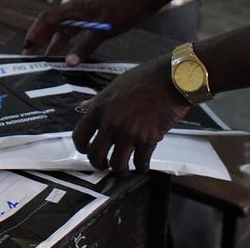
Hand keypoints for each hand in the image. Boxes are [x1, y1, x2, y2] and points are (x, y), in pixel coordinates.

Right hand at [23, 0, 153, 65]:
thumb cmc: (126, 9)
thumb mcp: (105, 29)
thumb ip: (86, 45)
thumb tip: (67, 63)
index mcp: (76, 7)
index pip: (48, 18)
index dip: (36, 32)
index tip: (27, 46)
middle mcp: (77, 9)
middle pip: (53, 23)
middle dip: (41, 38)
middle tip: (32, 55)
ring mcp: (87, 13)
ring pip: (65, 28)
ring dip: (55, 41)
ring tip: (47, 57)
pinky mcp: (96, 18)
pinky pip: (77, 30)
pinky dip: (70, 41)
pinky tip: (69, 52)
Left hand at [72, 57, 190, 173]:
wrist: (170, 79)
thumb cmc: (143, 78)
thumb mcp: (115, 85)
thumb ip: (99, 100)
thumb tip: (84, 106)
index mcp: (99, 109)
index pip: (80, 136)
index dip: (82, 147)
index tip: (87, 149)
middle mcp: (111, 124)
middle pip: (95, 155)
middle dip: (98, 164)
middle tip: (104, 164)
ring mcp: (129, 133)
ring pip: (117, 165)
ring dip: (119, 170)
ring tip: (123, 169)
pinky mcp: (148, 140)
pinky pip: (140, 163)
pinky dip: (141, 167)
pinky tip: (142, 165)